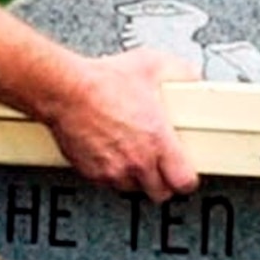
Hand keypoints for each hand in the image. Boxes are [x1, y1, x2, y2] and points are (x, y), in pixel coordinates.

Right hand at [46, 46, 199, 200]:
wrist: (66, 91)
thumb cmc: (104, 81)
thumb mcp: (152, 66)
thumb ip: (181, 73)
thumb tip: (193, 77)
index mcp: (158, 140)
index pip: (184, 182)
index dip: (186, 179)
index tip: (184, 173)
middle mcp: (138, 161)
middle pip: (160, 192)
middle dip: (163, 182)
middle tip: (161, 168)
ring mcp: (114, 170)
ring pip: (133, 189)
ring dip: (137, 178)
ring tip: (134, 158)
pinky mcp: (93, 173)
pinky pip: (109, 183)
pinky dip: (113, 173)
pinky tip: (112, 154)